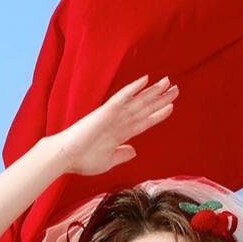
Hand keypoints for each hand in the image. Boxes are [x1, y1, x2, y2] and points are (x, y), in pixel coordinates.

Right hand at [49, 75, 177, 177]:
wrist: (66, 156)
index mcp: (121, 134)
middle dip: (161, 99)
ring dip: (153, 91)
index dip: (158, 114)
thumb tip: (133, 151)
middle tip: (176, 89)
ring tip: (168, 82)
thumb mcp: (108, 161)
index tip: (170, 107)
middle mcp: (120, 121)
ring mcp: (114, 115)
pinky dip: (133, 88)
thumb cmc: (83, 160)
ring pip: (138, 101)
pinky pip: (122, 97)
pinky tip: (145, 80)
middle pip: (145, 108)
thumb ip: (121, 154)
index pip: (144, 121)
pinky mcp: (106, 111)